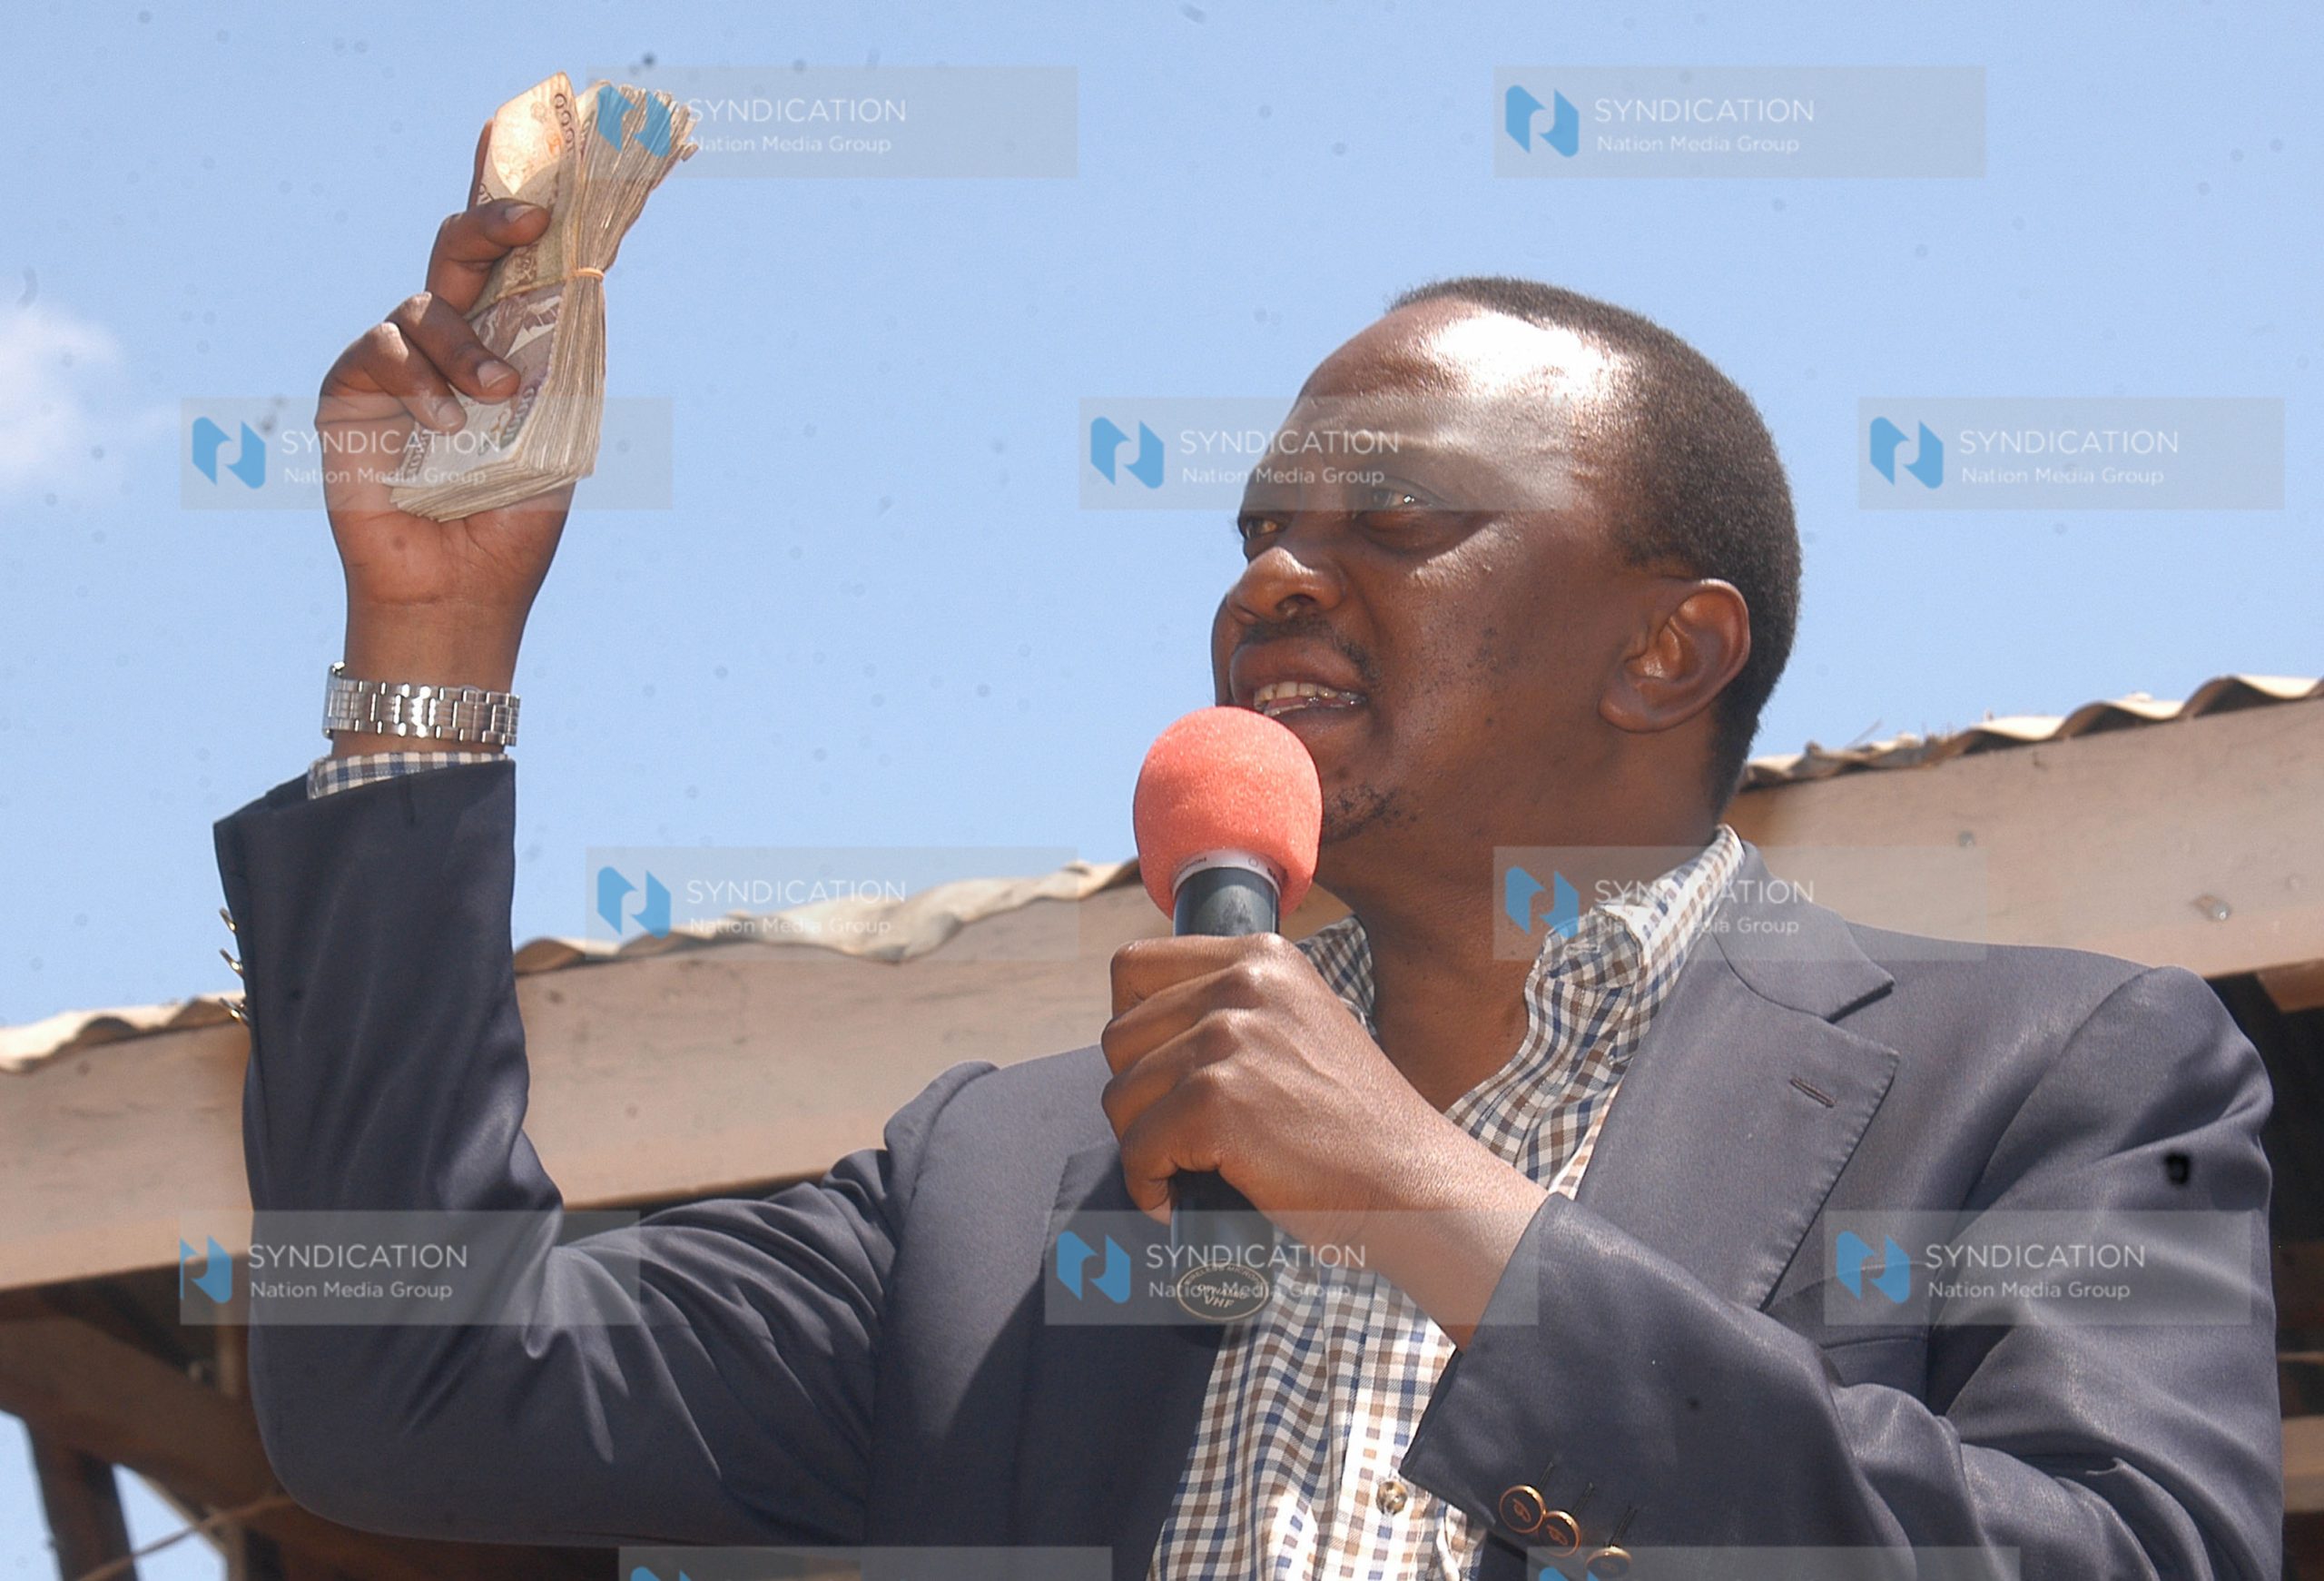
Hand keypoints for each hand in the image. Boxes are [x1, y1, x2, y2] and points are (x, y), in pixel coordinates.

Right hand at [317, 121, 572, 701]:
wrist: (459, 589)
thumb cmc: (512, 523)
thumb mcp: (557, 437)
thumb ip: (560, 367)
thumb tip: (583, 286)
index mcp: (501, 349)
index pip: (510, 271)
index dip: (523, 221)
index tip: (558, 194)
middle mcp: (447, 345)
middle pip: (458, 254)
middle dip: (490, 224)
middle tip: (527, 219)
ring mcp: (396, 364)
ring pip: (424, 305)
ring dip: (464, 344)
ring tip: (494, 395)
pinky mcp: (351, 391)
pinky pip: (382, 349)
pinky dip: (418, 379)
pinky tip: (443, 423)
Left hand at [1099, 933, 1548, 1340]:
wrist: (1412, 1185)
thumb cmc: (1354, 1126)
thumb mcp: (1301, 1025)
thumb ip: (1234, 1009)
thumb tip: (1139, 1030)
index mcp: (1262, 957)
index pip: (1133, 969)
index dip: (1135, 1031)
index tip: (1165, 1076)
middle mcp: (1243, 984)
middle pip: (1118, 1036)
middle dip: (1139, 1095)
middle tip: (1184, 1134)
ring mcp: (1228, 1040)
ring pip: (1120, 1095)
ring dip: (1145, 1142)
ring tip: (1193, 1165)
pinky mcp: (1216, 1102)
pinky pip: (1136, 1150)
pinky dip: (1148, 1185)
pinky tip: (1181, 1198)